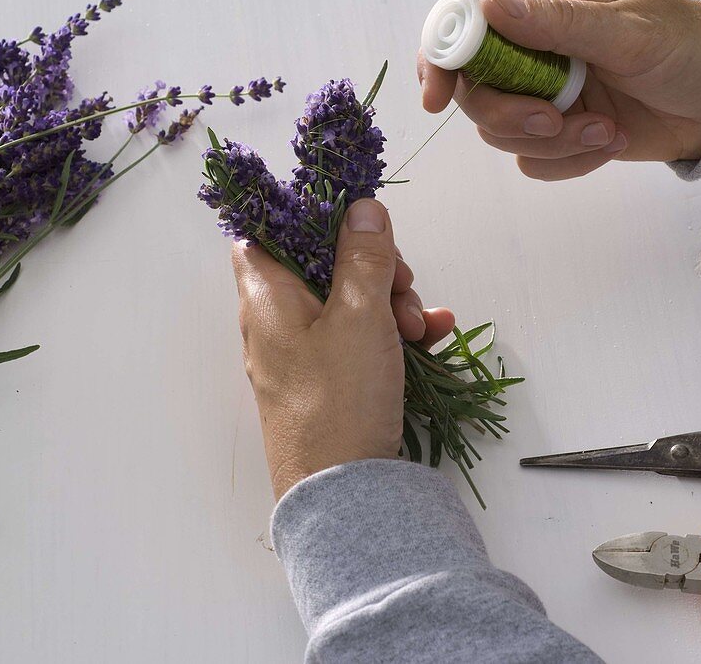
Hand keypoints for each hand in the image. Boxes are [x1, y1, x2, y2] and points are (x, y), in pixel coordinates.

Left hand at [231, 199, 455, 499]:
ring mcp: (304, 354)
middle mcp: (277, 321)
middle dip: (372, 266)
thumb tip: (360, 206)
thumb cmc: (340, 398)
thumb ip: (362, 255)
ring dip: (392, 302)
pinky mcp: (331, 382)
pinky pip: (361, 339)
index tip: (355, 223)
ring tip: (420, 326)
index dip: (307, 216)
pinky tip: (435, 336)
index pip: (265, 231)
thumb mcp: (359, 314)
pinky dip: (394, 332)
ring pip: (348, 301)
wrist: (345, 494)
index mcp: (267, 296)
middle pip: (321, 264)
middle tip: (403, 284)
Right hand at [419, 0, 700, 179]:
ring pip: (502, 133)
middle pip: (475, 91)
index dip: (441, 57)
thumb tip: (490, 7)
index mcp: (543, 3)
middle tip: (555, 120)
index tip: (437, 97)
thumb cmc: (688, 46)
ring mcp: (545, 93)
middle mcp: (534, 48)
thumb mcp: (629, 29)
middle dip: (510, 115)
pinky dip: (570, 162)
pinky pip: (535, 162)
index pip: (464, 22)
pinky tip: (609, 141)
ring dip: (553, 142)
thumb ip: (557, 22)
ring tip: (605, 129)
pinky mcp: (562, 132)